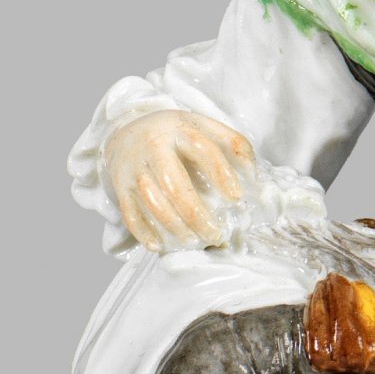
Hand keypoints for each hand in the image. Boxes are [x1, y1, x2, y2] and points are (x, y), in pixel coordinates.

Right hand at [105, 111, 255, 250]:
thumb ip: (232, 144)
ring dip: (174, 226)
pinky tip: (157, 246)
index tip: (236, 198)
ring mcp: (134, 167)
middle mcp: (154, 147)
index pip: (203, 150)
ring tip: (192, 241)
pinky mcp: (120, 185)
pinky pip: (130, 212)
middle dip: (196, 214)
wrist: (127, 130)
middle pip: (174, 184)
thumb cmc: (176, 136)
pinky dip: (142, 232)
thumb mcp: (203, 127)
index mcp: (180, 129)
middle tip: (215, 234)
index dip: (222, 174)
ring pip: (152, 200)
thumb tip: (254, 177)